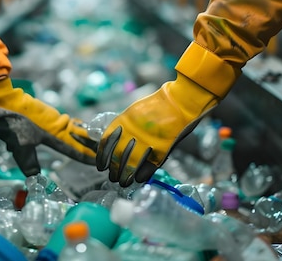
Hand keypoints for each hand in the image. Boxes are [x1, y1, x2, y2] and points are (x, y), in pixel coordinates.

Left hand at [0, 77, 96, 175]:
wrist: (0, 98)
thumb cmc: (12, 121)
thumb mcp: (20, 145)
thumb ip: (28, 161)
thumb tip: (34, 176)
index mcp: (55, 132)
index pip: (74, 148)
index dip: (86, 156)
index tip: (98, 161)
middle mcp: (56, 123)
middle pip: (77, 135)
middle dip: (88, 143)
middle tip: (102, 149)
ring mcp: (48, 117)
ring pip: (67, 129)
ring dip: (76, 135)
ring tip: (87, 141)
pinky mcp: (39, 114)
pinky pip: (55, 125)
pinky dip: (62, 130)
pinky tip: (58, 132)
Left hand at [96, 72, 217, 186]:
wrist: (180, 100)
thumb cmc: (160, 104)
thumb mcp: (137, 112)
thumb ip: (127, 126)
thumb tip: (116, 142)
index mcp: (124, 121)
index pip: (107, 142)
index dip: (102, 156)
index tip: (101, 165)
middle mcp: (133, 131)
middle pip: (117, 155)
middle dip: (114, 169)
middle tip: (112, 177)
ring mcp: (147, 140)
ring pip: (130, 162)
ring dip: (126, 175)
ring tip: (123, 182)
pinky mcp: (161, 147)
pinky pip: (149, 165)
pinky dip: (143, 174)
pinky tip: (138, 179)